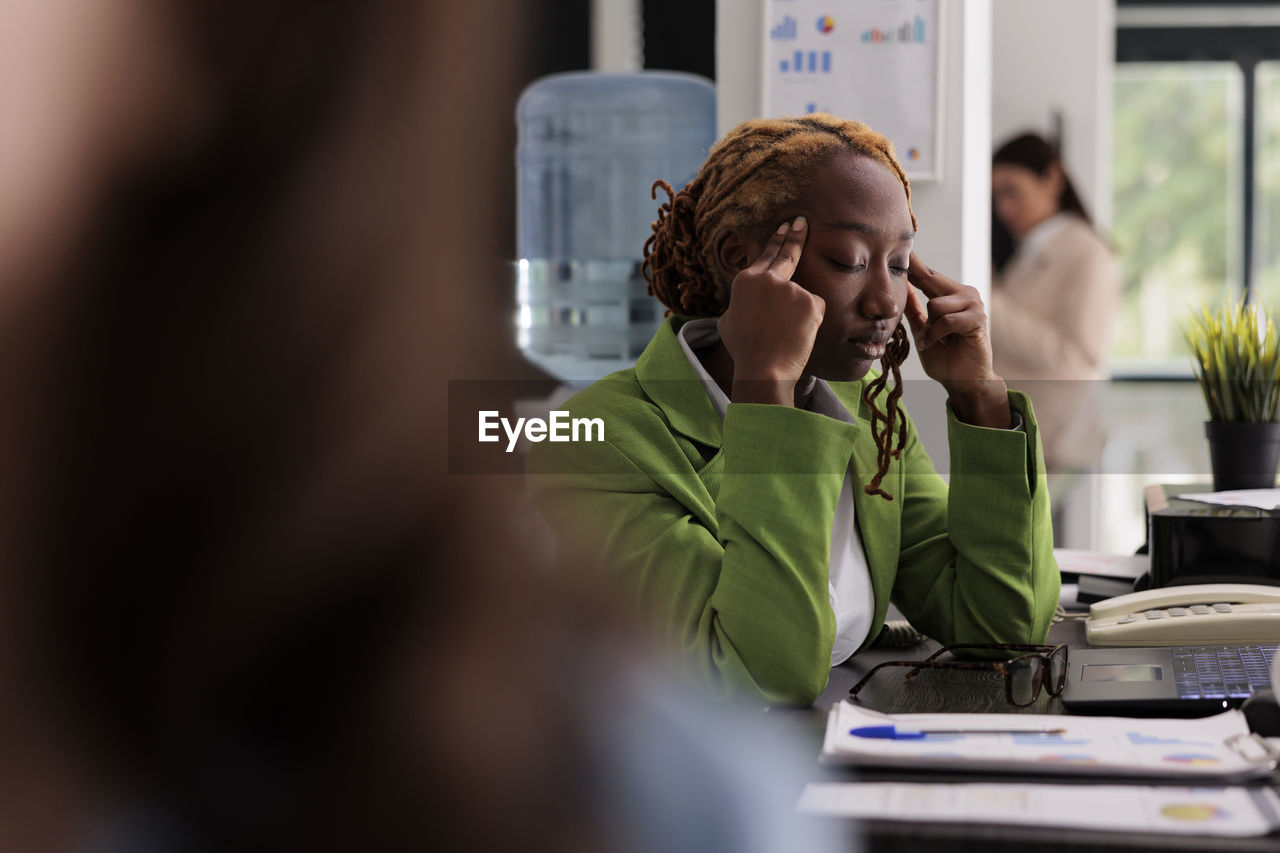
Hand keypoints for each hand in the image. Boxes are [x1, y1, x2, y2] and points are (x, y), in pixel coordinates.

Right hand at [717, 217, 824, 405]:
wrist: (764, 369)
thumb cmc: (744, 351)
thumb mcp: (728, 323)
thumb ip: (739, 304)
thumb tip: (740, 305)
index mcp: (745, 281)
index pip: (766, 255)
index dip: (776, 240)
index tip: (785, 227)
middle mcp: (767, 278)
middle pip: (787, 252)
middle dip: (795, 234)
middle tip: (801, 222)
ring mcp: (791, 288)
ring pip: (802, 297)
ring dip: (798, 314)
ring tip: (784, 336)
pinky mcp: (811, 301)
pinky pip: (815, 310)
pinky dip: (810, 323)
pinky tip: (797, 336)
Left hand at [905, 252, 1010, 427]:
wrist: (963, 381)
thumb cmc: (944, 358)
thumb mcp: (922, 331)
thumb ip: (914, 310)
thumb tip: (901, 287)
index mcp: (950, 295)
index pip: (927, 274)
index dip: (913, 262)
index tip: (901, 245)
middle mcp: (964, 294)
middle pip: (930, 279)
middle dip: (914, 275)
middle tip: (897, 267)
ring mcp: (973, 304)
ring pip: (936, 304)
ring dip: (929, 328)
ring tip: (933, 341)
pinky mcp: (978, 319)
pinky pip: (946, 320)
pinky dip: (936, 335)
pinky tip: (937, 344)